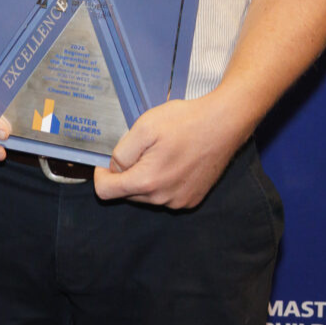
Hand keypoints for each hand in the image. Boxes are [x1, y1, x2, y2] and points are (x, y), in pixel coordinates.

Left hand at [94, 96, 249, 208]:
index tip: (108, 160)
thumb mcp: (143, 127)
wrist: (224, 124)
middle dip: (126, 174)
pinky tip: (174, 161)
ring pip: (146, 195)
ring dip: (145, 178)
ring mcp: (180, 201)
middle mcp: (163, 199)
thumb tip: (114, 168)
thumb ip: (122, 152)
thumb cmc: (184, 122)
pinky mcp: (193, 199)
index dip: (101, 174)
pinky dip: (162, 182)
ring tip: (161, 153)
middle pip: (127, 193)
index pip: (105, 192)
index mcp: (147, 182)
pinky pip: (165, 196)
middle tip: (141, 149)